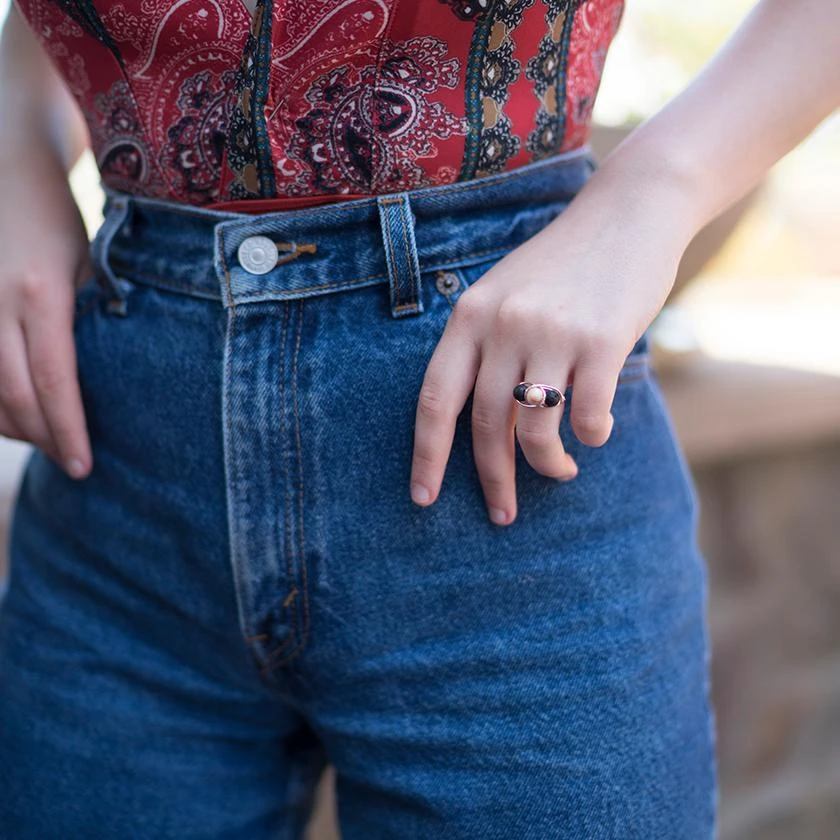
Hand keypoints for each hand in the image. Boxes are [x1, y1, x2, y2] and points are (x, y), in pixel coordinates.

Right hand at [0, 155, 93, 478]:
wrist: (4, 159)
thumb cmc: (59, 215)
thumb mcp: (91, 265)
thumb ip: (96, 321)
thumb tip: (108, 381)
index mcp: (40, 293)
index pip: (53, 382)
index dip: (68, 430)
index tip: (84, 465)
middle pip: (13, 396)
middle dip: (44, 437)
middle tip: (73, 462)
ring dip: (14, 425)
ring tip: (48, 440)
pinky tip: (14, 413)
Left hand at [409, 159, 696, 525]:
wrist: (629, 212)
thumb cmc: (564, 265)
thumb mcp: (507, 294)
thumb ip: (487, 350)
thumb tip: (485, 429)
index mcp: (470, 316)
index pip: (434, 399)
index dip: (427, 455)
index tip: (423, 497)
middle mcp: (503, 325)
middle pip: (484, 425)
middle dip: (492, 479)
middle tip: (500, 514)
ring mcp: (551, 333)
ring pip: (535, 430)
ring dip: (547, 466)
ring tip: (560, 472)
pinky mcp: (601, 341)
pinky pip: (588, 418)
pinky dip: (593, 438)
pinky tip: (597, 433)